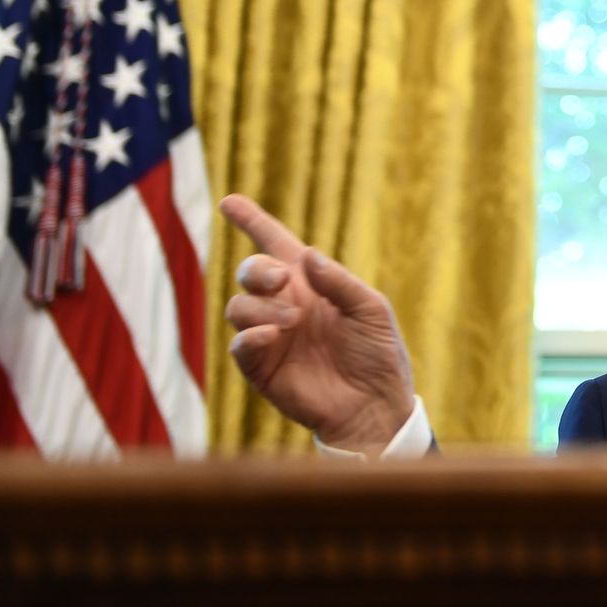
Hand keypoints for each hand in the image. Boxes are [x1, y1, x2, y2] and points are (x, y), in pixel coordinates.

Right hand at [220, 193, 414, 454]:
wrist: (374, 405)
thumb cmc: (378, 354)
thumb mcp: (371, 310)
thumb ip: (340, 282)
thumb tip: (307, 256)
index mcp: (311, 284)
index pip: (276, 244)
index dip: (252, 221)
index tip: (229, 201)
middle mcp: (285, 304)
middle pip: (250, 271)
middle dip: (258, 268)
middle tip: (281, 280)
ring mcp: (270, 335)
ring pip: (238, 306)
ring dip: (261, 306)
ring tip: (292, 321)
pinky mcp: (261, 367)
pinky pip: (239, 344)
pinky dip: (250, 336)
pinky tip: (272, 337)